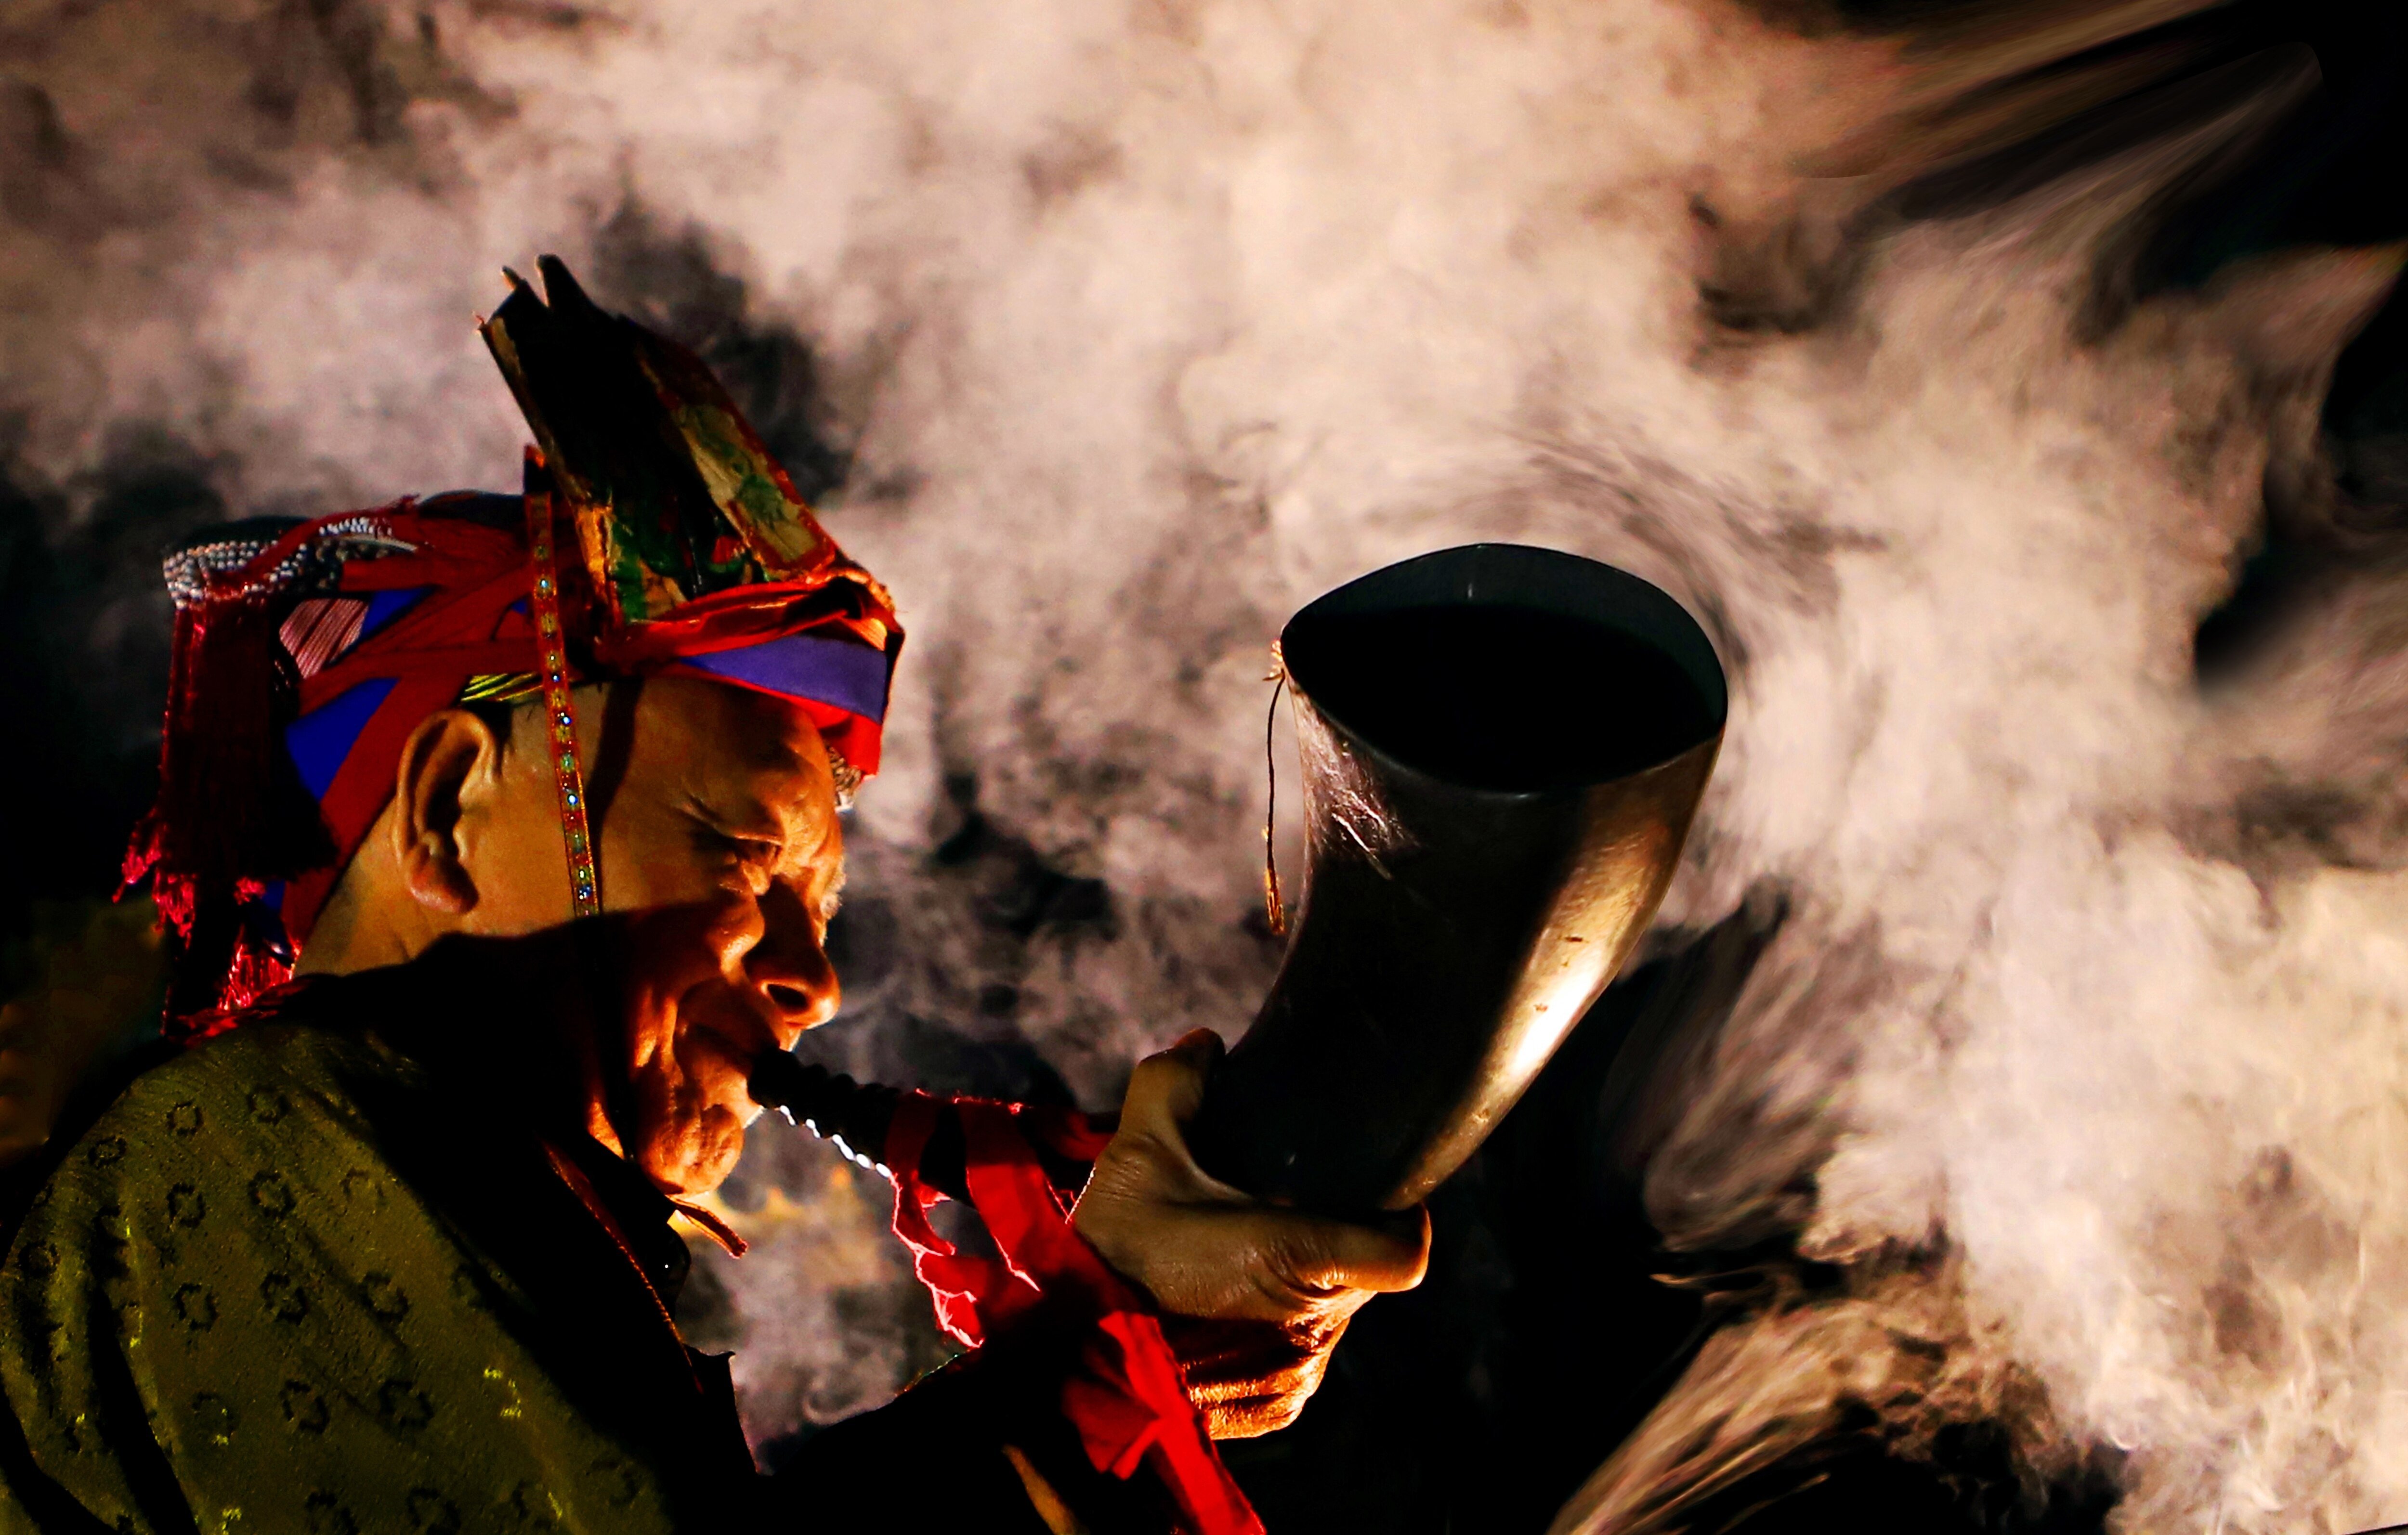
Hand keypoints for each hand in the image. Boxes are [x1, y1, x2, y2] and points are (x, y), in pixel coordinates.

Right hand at [1072, 1031, 1430, 1437]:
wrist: (1068, 1347)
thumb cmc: (1114, 1249)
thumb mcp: (1140, 1150)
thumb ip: (1175, 1083)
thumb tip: (1205, 1044)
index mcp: (1301, 1257)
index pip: (1404, 1250)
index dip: (1402, 1217)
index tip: (1376, 1191)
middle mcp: (1313, 1327)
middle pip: (1364, 1271)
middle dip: (1336, 1235)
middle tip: (1283, 1205)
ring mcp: (1295, 1375)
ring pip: (1332, 1316)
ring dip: (1305, 1282)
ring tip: (1250, 1252)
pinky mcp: (1274, 1407)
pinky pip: (1300, 1358)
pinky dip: (1277, 1329)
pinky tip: (1233, 1303)